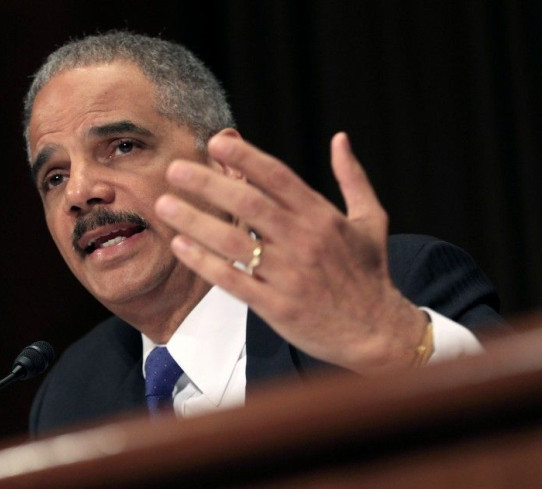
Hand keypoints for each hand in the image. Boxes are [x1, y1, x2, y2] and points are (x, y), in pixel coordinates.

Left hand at [154, 132, 426, 373]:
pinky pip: (232, 280)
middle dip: (208, 184)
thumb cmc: (369, 274)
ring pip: (233, 243)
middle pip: (249, 205)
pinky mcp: (276, 306)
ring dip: (195, 221)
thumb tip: (340, 138)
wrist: (377, 332)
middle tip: (175, 169)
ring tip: (164, 205)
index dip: (245, 157)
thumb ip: (353, 177)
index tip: (215, 142)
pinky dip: (204, 262)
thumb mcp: (371, 220)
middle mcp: (304, 241)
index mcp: (323, 217)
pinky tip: (181, 246)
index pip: (277, 177)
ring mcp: (289, 275)